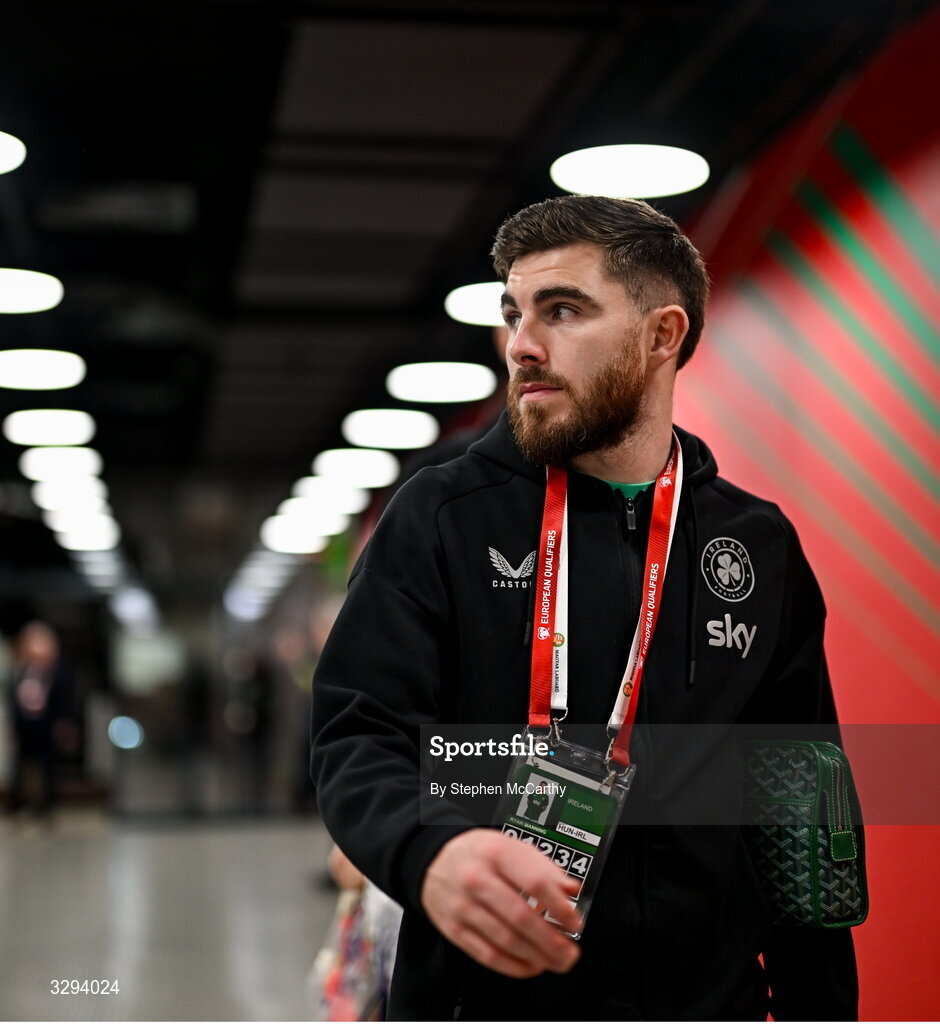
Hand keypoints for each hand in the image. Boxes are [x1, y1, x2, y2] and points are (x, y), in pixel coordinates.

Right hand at [420, 828, 582, 977]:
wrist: (434, 860)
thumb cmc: (479, 854)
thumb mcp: (511, 846)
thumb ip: (543, 866)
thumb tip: (571, 889)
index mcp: (497, 852)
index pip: (535, 882)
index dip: (560, 907)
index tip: (575, 922)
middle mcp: (477, 878)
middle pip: (521, 916)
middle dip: (551, 940)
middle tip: (570, 953)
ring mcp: (463, 906)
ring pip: (505, 939)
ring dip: (536, 956)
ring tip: (556, 961)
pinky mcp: (454, 929)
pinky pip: (487, 954)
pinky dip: (513, 965)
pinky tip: (530, 966)